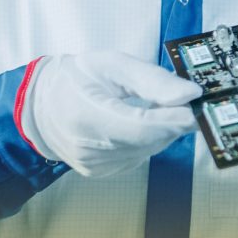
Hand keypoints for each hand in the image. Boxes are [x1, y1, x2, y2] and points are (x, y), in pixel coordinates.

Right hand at [21, 51, 202, 176]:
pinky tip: (135, 123)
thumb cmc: (76, 78)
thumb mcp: (112, 64)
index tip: (197, 107)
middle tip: (186, 101)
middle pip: (148, 140)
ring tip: (153, 107)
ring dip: (160, 130)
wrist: (41, 106)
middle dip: (172, 121)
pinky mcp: (100, 173)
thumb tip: (190, 93)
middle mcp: (88, 149)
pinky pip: (137, 156)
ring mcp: (94, 165)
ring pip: (147, 150)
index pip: (141, 127)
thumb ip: (152, 78)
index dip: (173, 119)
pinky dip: (145, 140)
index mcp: (85, 115)